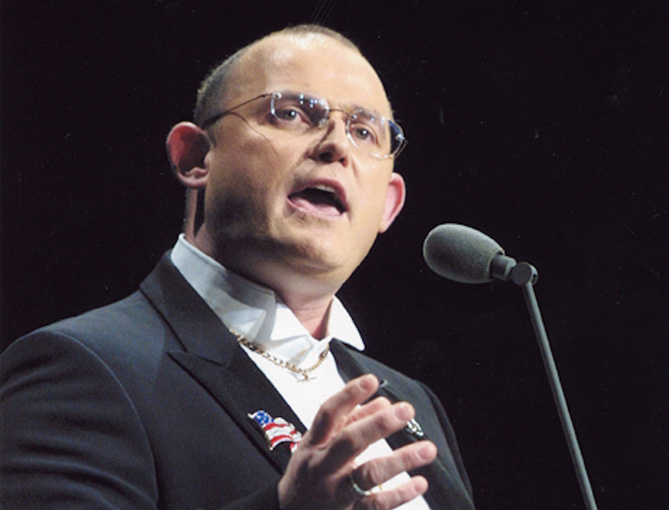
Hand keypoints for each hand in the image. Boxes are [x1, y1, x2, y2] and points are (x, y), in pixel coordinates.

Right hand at [277, 374, 437, 509]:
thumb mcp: (318, 443)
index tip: (371, 380)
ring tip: (428, 449)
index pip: (328, 415)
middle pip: (349, 442)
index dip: (348, 395)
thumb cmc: (308, 473)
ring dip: (400, 460)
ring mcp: (336, 493)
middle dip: (379, 424)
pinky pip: (378, 505)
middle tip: (406, 410)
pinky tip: (420, 482)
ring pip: (368, 475)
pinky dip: (401, 494)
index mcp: (313, 444)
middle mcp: (322, 467)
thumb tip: (384, 402)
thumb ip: (350, 420)